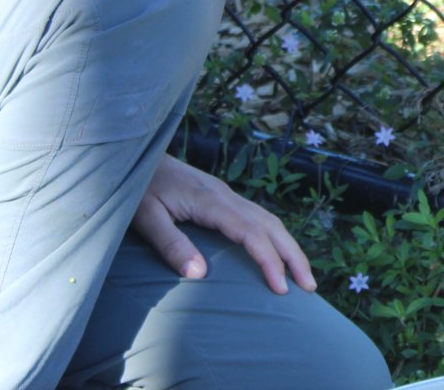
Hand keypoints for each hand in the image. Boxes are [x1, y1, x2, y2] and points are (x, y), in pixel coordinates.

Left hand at [130, 153, 315, 293]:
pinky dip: (274, 236)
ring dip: (288, 246)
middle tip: (309, 287)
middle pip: (271, 224)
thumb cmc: (137, 187)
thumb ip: (171, 244)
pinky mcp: (221, 197)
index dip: (269, 260)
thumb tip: (201, 274)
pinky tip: (276, 251)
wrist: (134, 154)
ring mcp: (226, 194)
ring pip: (269, 219)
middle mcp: (225, 195)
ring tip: (302, 275)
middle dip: (294, 255)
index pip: (251, 232)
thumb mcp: (146, 217)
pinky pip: (258, 217)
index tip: (281, 288)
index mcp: (211, 200)